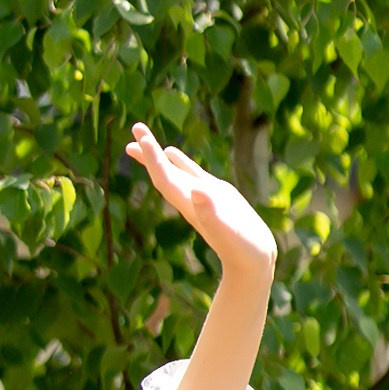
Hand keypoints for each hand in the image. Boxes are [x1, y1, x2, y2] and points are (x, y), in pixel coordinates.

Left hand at [125, 124, 276, 282]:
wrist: (252, 261)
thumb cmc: (242, 249)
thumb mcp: (228, 231)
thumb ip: (211, 213)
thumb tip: (195, 190)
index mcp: (190, 205)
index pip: (165, 178)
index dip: (153, 159)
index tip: (142, 138)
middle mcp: (190, 199)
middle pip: (163, 173)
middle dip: (148, 152)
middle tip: (135, 128)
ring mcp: (202, 196)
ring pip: (174, 171)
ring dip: (158, 156)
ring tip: (143, 139)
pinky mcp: (216, 194)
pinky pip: (192, 174)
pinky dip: (179, 162)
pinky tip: (171, 152)